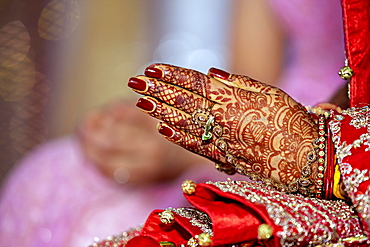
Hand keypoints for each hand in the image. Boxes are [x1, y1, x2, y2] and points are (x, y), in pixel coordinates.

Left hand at [128, 64, 318, 194]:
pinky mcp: (223, 158)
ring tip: (141, 101)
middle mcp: (222, 120)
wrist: (307, 160)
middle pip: (183, 101)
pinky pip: (195, 146)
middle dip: (157, 90)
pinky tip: (162, 129)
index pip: (194, 84)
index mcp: (233, 100)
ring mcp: (219, 140)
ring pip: (183, 123)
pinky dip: (177, 137)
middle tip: (135, 81)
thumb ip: (240, 84)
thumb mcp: (271, 94)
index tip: (152, 69)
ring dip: (160, 111)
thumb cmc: (294, 122)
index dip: (172, 75)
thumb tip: (212, 74)